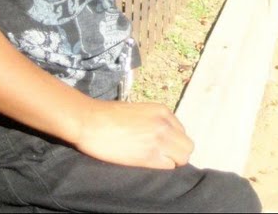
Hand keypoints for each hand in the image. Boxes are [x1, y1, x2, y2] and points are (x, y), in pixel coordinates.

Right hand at [73, 99, 194, 168]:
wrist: (90, 121)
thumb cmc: (107, 115)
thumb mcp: (137, 110)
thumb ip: (154, 120)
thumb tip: (160, 135)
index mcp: (162, 111)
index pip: (181, 132)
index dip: (172, 141)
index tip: (159, 145)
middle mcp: (165, 124)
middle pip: (187, 146)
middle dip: (176, 153)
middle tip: (160, 156)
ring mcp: (159, 140)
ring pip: (182, 158)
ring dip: (171, 161)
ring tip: (153, 160)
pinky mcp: (149, 156)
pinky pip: (168, 167)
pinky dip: (160, 167)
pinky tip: (145, 163)